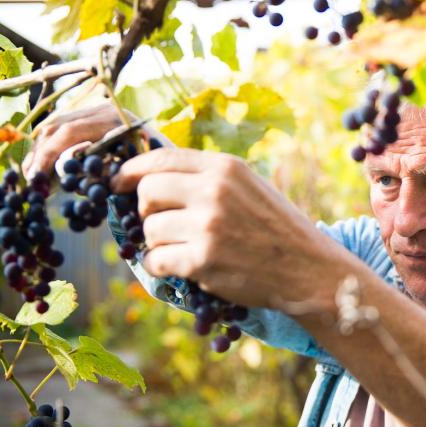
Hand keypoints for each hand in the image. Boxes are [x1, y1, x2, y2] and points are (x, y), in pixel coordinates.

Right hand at [22, 103, 167, 177]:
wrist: (171, 158)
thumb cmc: (157, 171)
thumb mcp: (138, 173)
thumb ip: (112, 174)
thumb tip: (79, 180)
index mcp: (116, 120)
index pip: (71, 132)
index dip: (49, 155)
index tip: (36, 178)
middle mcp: (103, 110)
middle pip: (57, 126)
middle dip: (39, 154)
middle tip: (29, 181)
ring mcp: (95, 112)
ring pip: (54, 127)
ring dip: (40, 152)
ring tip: (32, 178)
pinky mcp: (89, 119)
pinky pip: (60, 129)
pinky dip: (48, 149)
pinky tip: (41, 170)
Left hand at [111, 148, 350, 308]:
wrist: (307, 268)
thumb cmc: (277, 228)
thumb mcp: (248, 186)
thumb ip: (207, 177)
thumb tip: (151, 175)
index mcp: (225, 167)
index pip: (160, 158)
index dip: (131, 171)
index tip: (118, 182)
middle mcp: (214, 191)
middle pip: (148, 192)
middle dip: (147, 210)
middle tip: (162, 223)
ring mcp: (208, 226)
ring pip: (150, 229)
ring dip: (158, 242)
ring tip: (184, 248)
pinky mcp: (203, 260)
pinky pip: (156, 260)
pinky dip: (162, 266)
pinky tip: (183, 267)